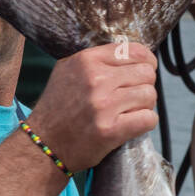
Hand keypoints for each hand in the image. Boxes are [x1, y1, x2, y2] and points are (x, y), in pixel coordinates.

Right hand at [27, 43, 157, 171]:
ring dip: (145, 105)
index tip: (143, 72)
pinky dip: (146, 122)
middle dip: (145, 85)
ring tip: (131, 112)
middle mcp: (96, 80)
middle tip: (134, 97)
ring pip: (149, 95)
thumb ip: (96, 60)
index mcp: (87, 61)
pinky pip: (148, 118)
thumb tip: (130, 55)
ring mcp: (104, 106)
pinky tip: (133, 124)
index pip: (135, 51)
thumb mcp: (68, 71)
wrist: (44, 144)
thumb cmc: (58, 109)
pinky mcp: (110, 131)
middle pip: (146, 73)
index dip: (146, 62)